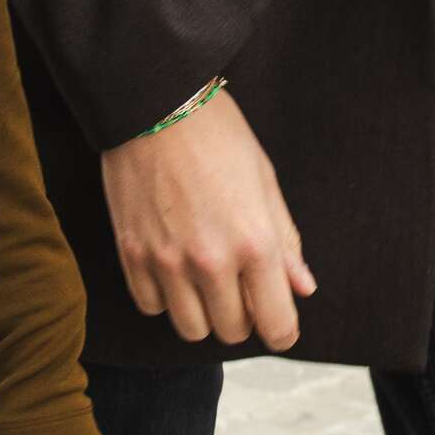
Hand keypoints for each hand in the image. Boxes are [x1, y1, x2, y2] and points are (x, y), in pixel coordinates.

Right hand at [100, 88, 315, 349]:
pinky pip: (152, 306)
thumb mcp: (265, 182)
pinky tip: (173, 267)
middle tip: (241, 287)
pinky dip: (166, 297)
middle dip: (243, 317)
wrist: (154, 103)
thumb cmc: (218, 135)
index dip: (282, 330)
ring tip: (205, 280)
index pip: (276, 324)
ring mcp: (167, 262)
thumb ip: (285, 242)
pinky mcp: (131, 255)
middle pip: (232, 332)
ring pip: (190, 329)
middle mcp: (211, 261)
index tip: (279, 321)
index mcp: (255, 243)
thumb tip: (302, 288)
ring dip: (203, 312)